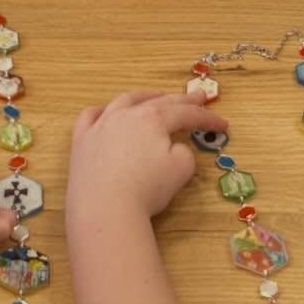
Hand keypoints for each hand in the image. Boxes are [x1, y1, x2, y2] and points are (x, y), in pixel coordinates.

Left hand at [67, 91, 212, 222]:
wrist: (105, 207)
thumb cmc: (147, 188)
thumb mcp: (181, 169)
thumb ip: (183, 152)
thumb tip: (172, 148)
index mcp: (153, 119)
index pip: (186, 114)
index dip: (207, 119)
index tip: (223, 125)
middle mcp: (126, 115)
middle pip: (158, 102)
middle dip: (181, 100)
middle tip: (198, 97)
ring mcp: (100, 126)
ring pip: (123, 102)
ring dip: (143, 96)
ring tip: (155, 96)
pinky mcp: (81, 142)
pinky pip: (89, 117)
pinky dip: (100, 111)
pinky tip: (105, 111)